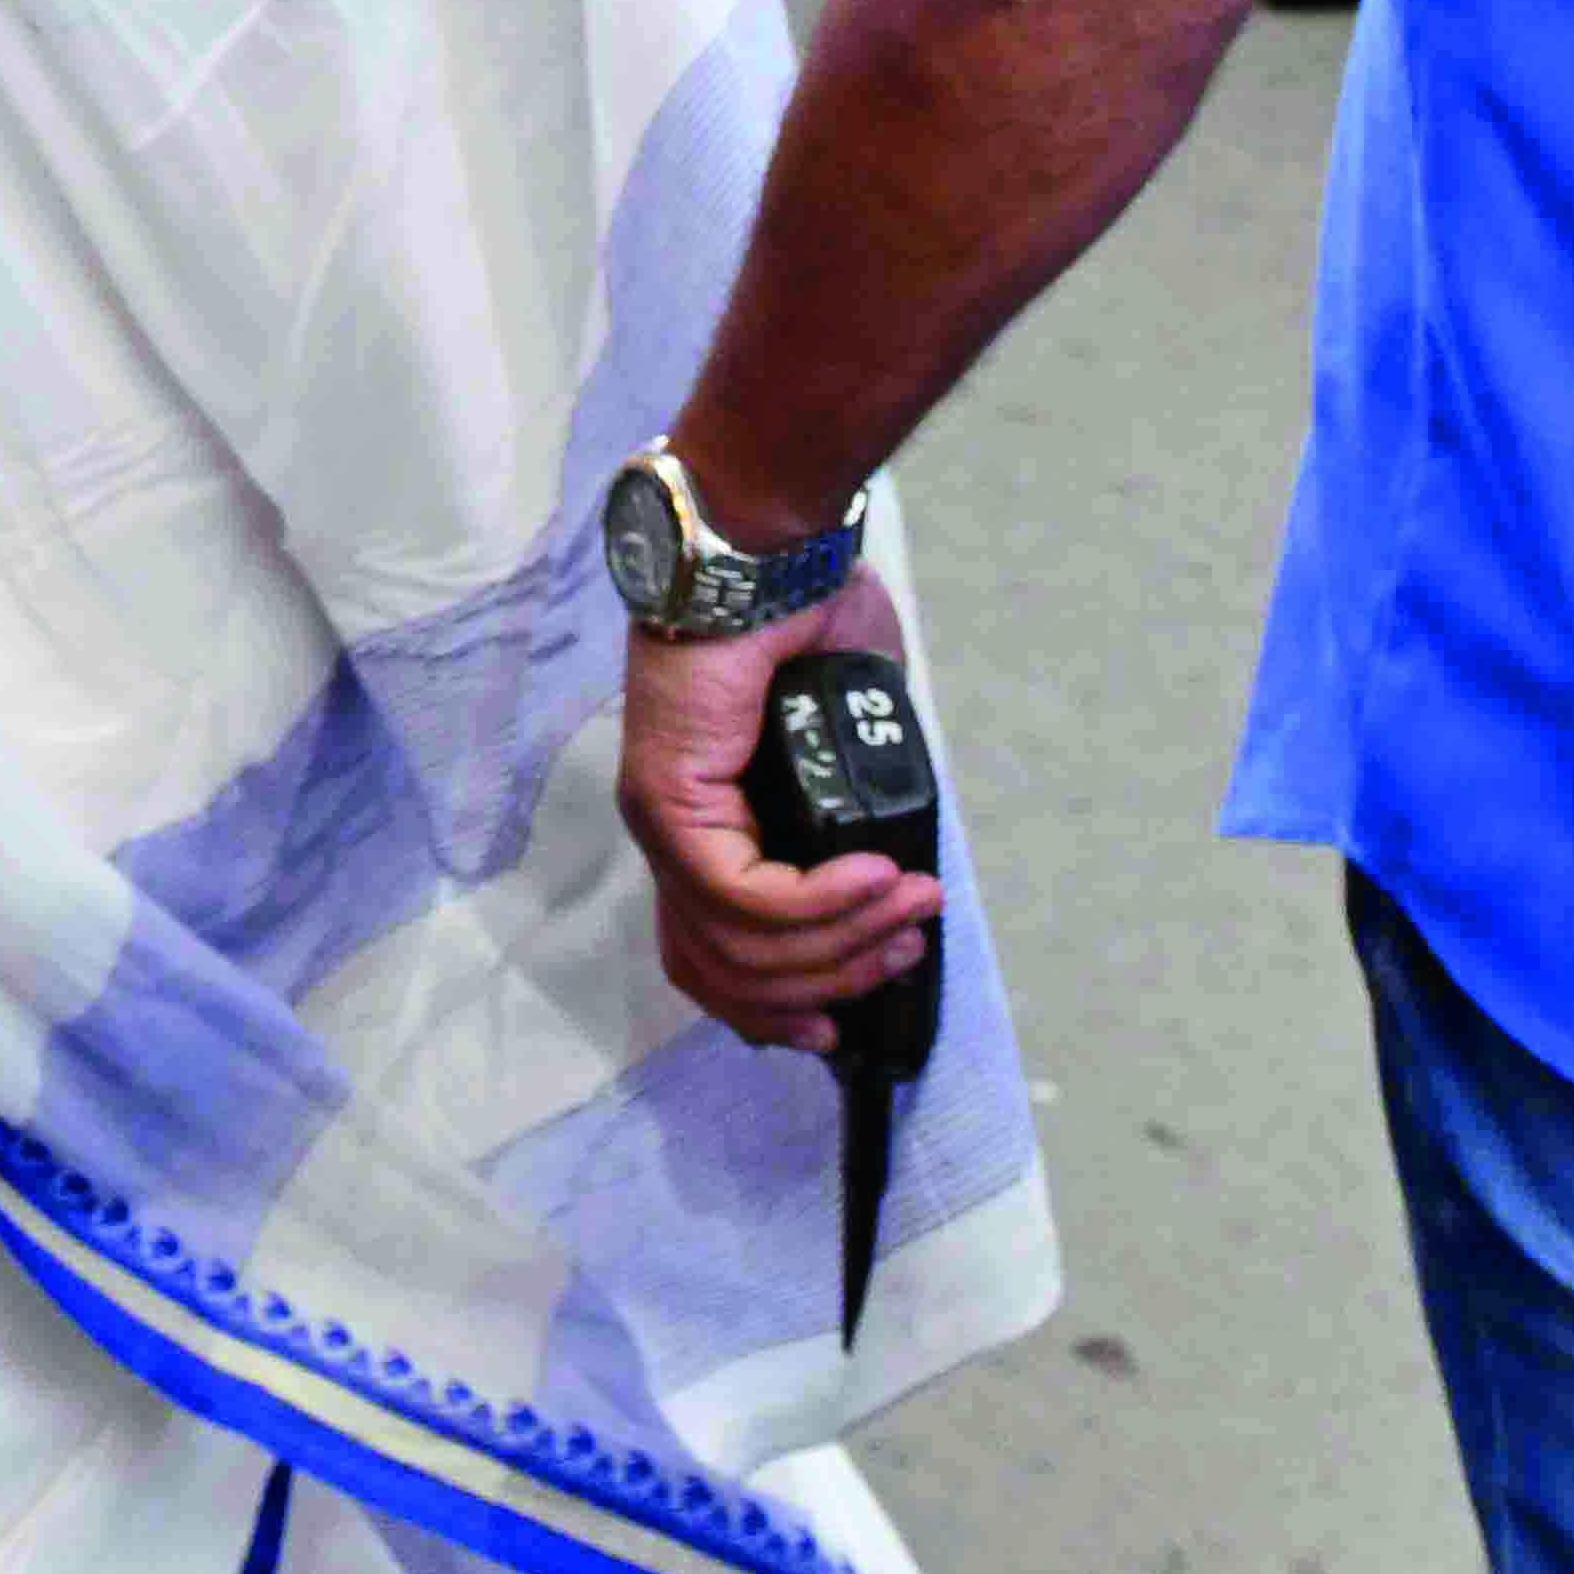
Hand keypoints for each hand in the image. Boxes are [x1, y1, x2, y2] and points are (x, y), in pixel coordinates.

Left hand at [619, 568, 944, 1063]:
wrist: (767, 547)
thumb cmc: (808, 618)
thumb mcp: (853, 731)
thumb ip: (866, 799)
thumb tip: (905, 863)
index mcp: (706, 826)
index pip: (715, 960)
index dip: (778, 1007)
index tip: (844, 1026)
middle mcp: (673, 834)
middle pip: (726, 972)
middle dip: (828, 985)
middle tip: (904, 955)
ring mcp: (663, 820)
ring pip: (739, 944)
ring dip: (840, 943)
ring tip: (910, 909)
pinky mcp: (669, 799)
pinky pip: (741, 894)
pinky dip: (817, 903)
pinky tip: (874, 880)